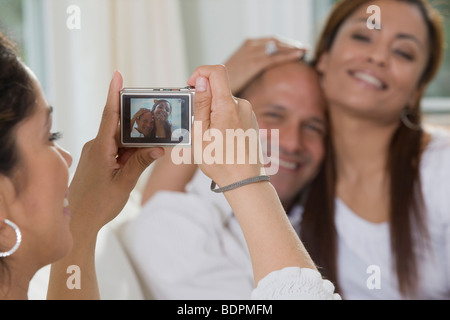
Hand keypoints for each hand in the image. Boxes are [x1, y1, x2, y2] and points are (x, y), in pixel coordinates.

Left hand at [68, 71, 163, 237]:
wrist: (78, 221)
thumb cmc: (98, 204)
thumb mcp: (124, 184)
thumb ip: (140, 163)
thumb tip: (159, 148)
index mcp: (100, 148)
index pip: (109, 115)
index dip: (114, 94)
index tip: (117, 75)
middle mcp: (96, 146)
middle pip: (119, 125)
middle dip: (137, 118)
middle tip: (156, 112)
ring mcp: (97, 153)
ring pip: (120, 138)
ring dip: (136, 138)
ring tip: (155, 139)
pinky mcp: (99, 160)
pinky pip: (117, 148)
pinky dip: (130, 149)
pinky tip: (142, 153)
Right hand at [187, 65, 263, 187]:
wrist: (244, 180)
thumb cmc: (220, 161)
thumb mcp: (201, 133)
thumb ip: (200, 104)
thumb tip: (201, 81)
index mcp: (227, 106)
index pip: (216, 71)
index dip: (200, 73)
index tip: (191, 87)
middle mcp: (241, 105)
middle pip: (218, 88)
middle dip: (204, 99)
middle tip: (197, 123)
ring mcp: (248, 113)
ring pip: (224, 101)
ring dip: (212, 111)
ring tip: (209, 135)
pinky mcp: (250, 120)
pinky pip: (232, 111)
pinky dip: (222, 117)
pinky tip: (220, 137)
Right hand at [225, 36, 306, 94]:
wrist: (214, 87)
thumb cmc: (228, 82)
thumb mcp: (240, 69)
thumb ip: (252, 65)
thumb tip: (262, 68)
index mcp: (247, 45)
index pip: (270, 40)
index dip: (285, 42)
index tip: (295, 46)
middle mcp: (250, 46)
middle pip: (275, 40)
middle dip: (290, 43)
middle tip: (303, 47)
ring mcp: (251, 54)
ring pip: (277, 46)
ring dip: (292, 47)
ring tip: (304, 50)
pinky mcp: (253, 64)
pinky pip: (274, 57)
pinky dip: (288, 55)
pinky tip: (298, 55)